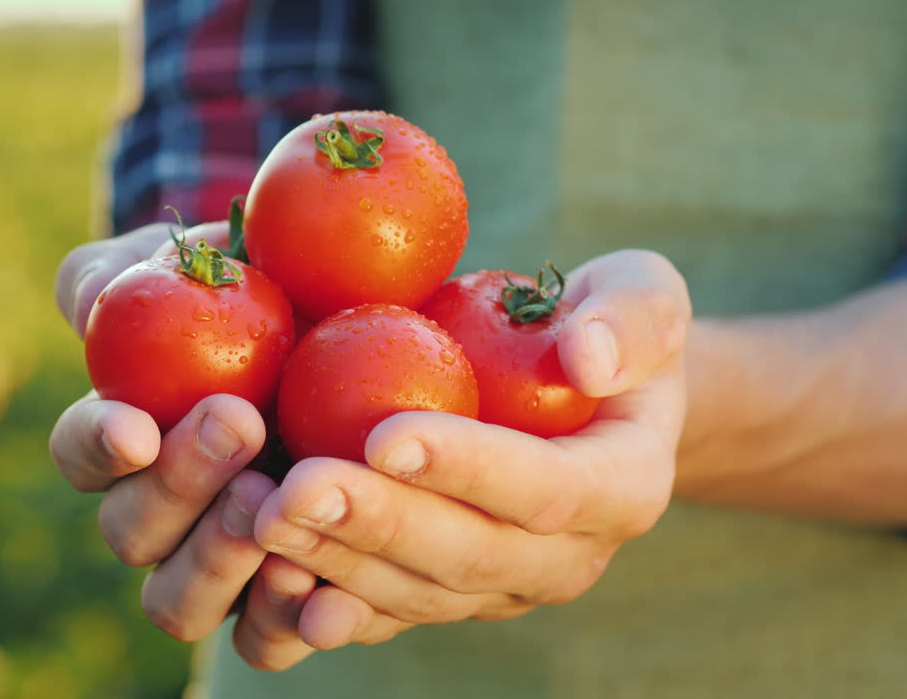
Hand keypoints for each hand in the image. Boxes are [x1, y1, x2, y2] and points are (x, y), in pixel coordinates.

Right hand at [50, 222, 320, 669]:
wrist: (367, 331)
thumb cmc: (268, 286)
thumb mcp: (203, 260)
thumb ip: (133, 276)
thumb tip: (89, 303)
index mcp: (130, 437)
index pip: (84, 451)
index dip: (99, 445)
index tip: (137, 426)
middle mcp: (165, 511)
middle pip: (133, 532)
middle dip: (178, 486)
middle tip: (240, 429)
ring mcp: (223, 561)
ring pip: (180, 602)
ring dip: (218, 564)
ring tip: (279, 510)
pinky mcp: (288, 595)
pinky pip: (267, 639)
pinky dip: (286, 627)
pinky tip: (326, 597)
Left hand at [252, 249, 690, 648]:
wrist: (585, 391)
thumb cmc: (606, 324)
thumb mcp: (645, 295)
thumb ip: (633, 318)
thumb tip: (588, 358)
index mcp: (625, 486)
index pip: (547, 488)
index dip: (469, 469)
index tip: (385, 435)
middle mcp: (570, 556)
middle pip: (471, 557)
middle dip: (380, 527)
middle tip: (296, 491)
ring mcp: (508, 586)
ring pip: (419, 594)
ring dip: (337, 563)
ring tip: (261, 520)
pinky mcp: (454, 594)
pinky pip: (389, 611)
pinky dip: (326, 600)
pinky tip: (268, 574)